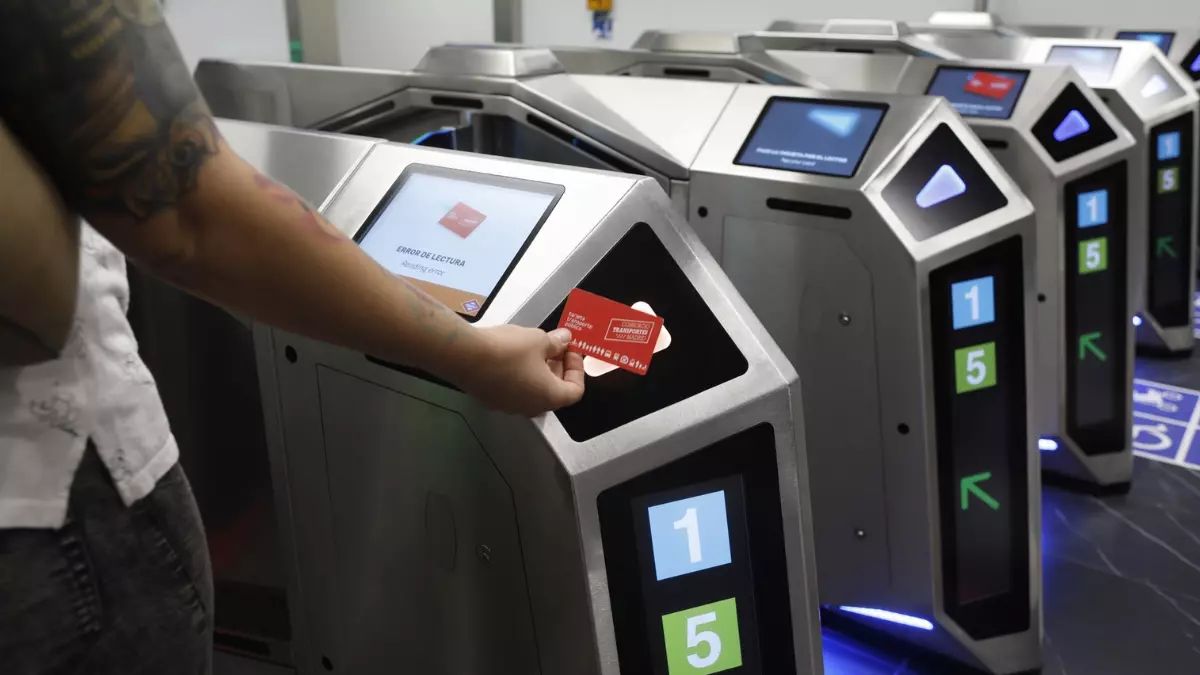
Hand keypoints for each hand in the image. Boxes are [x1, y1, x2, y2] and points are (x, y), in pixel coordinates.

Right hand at [454, 325, 584, 415]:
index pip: (575, 391)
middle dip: (558, 367)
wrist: (466, 356)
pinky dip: (520, 374)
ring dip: (539, 371)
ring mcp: (510, 406)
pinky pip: (514, 389)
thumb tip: (565, 340)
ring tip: (535, 348)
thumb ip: (557, 342)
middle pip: (554, 392)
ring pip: (533, 390)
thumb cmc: (508, 350)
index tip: (571, 351)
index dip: (577, 369)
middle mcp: (531, 407)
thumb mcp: (539, 340)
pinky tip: (514, 355)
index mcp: (549, 397)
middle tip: (556, 346)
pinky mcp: (491, 399)